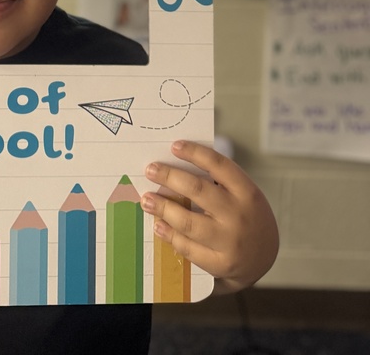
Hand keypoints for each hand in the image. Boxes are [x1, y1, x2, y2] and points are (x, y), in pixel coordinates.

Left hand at [140, 140, 278, 294]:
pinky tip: (158, 225)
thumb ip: (217, 182)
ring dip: (163, 208)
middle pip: (198, 190)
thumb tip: (175, 166)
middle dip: (169, 177)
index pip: (219, 165)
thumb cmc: (246, 216)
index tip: (174, 146)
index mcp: (247, 192)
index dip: (195, 153)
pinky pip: (188, 248)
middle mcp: (239, 215)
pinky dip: (170, 235)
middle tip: (150, 170)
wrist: (264, 257)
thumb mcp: (242, 194)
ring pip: (188, 222)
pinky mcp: (219, 264)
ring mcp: (229, 242)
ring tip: (147, 199)